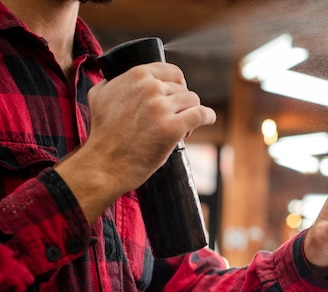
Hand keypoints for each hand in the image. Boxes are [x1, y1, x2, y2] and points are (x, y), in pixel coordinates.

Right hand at [55, 62, 215, 222]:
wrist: (105, 163)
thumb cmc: (103, 134)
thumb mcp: (99, 96)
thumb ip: (112, 81)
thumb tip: (118, 76)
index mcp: (136, 75)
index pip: (171, 72)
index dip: (177, 85)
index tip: (176, 97)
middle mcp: (149, 88)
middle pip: (183, 90)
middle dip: (180, 105)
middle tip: (172, 120)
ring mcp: (161, 107)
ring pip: (193, 101)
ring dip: (191, 113)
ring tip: (180, 128)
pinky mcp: (172, 128)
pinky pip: (202, 114)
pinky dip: (208, 117)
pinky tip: (207, 120)